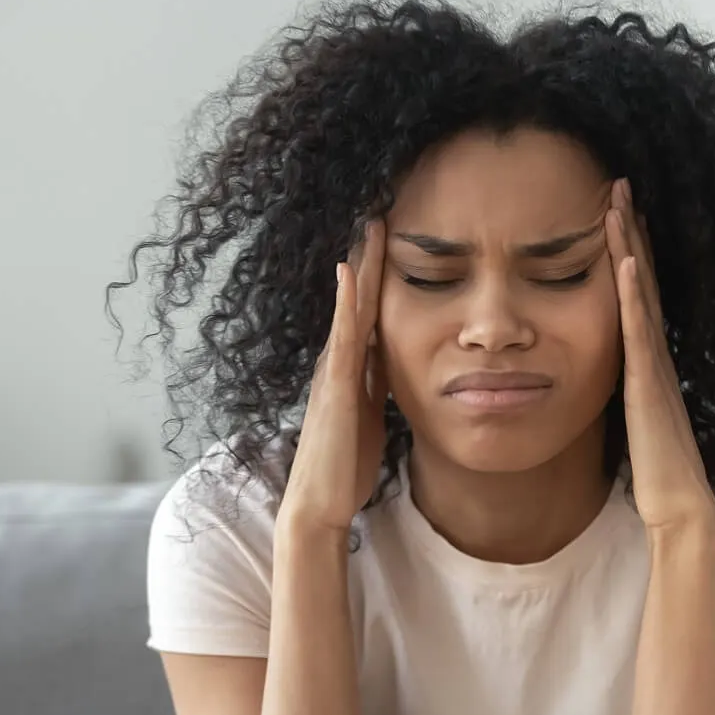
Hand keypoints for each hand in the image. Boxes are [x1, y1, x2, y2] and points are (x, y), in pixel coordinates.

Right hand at [280, 220, 388, 533]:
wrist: (320, 503)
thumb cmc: (345, 465)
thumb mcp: (370, 415)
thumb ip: (377, 386)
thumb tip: (394, 363)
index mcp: (349, 369)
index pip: (367, 312)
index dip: (377, 277)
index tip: (391, 239)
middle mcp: (337, 361)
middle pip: (357, 299)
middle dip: (369, 258)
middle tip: (379, 212)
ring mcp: (334, 370)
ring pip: (350, 307)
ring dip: (360, 265)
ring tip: (369, 224)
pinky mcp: (336, 384)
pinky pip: (344, 335)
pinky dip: (346, 302)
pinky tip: (349, 271)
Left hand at [605, 178, 714, 534]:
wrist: (682, 508)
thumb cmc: (658, 471)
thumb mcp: (634, 417)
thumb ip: (628, 390)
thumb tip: (613, 374)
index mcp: (649, 360)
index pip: (638, 293)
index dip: (630, 250)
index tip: (617, 209)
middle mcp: (655, 354)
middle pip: (643, 279)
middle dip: (631, 231)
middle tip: (618, 183)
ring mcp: (654, 366)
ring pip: (641, 293)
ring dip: (630, 246)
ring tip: (619, 201)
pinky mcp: (646, 385)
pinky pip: (638, 331)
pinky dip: (633, 294)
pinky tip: (625, 261)